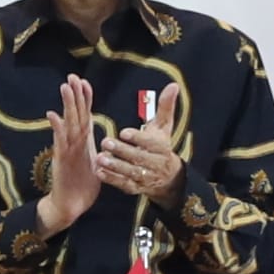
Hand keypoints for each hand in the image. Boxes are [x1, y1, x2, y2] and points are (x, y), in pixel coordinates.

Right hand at [36, 79, 105, 230]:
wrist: (70, 205)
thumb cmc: (83, 186)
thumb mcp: (96, 165)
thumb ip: (97, 151)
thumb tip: (102, 142)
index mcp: (84, 142)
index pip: (85, 116)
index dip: (86, 99)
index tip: (85, 82)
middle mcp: (74, 143)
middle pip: (75, 114)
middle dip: (74, 95)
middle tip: (71, 76)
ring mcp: (67, 150)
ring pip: (68, 124)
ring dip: (67, 105)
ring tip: (64, 87)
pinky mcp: (62, 160)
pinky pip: (60, 142)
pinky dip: (57, 128)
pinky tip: (52, 115)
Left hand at [92, 84, 188, 204]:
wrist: (169, 177)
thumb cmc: (161, 145)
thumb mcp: (164, 126)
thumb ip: (165, 106)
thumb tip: (173, 85)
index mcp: (161, 146)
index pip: (150, 142)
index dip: (137, 138)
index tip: (124, 132)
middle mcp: (154, 163)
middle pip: (138, 158)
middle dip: (122, 151)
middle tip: (106, 141)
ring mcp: (145, 177)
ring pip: (130, 172)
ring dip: (115, 166)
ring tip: (100, 157)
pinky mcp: (136, 187)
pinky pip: (124, 184)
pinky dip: (112, 179)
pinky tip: (100, 172)